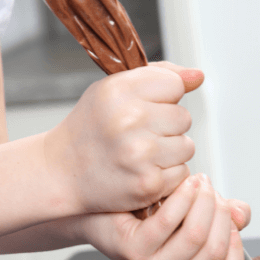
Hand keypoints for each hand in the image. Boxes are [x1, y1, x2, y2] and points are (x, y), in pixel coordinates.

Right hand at [45, 62, 203, 213]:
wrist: (61, 171)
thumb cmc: (91, 127)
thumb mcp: (114, 89)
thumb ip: (158, 76)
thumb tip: (198, 75)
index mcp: (120, 91)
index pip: (174, 84)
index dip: (164, 96)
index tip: (144, 107)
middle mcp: (129, 120)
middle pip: (184, 117)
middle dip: (168, 126)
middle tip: (139, 135)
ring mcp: (139, 154)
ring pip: (187, 147)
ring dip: (170, 152)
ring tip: (141, 154)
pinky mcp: (148, 184)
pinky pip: (181, 173)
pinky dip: (167, 175)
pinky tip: (142, 172)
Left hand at [76, 174, 250, 259]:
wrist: (101, 208)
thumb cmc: (151, 214)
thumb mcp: (194, 216)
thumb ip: (224, 218)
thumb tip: (241, 216)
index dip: (235, 242)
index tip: (225, 213)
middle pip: (214, 251)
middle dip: (220, 212)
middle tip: (209, 188)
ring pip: (195, 236)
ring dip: (203, 200)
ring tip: (197, 180)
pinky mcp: (132, 253)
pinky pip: (169, 223)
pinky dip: (182, 196)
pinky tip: (183, 182)